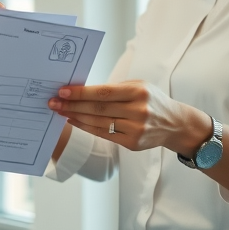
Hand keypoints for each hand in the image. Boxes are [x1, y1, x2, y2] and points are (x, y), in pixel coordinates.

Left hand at [48, 80, 191, 151]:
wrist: (175, 123)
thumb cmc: (151, 100)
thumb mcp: (138, 86)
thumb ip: (113, 90)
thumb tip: (81, 91)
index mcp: (139, 91)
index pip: (104, 92)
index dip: (81, 93)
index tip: (62, 91)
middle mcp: (138, 111)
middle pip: (98, 109)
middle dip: (72, 105)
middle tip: (53, 103)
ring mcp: (136, 129)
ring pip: (99, 123)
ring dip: (76, 117)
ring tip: (60, 112)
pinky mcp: (132, 143)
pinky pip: (104, 135)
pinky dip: (87, 127)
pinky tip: (75, 121)